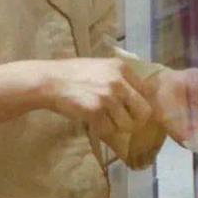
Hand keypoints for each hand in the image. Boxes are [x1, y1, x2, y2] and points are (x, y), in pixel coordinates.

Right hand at [39, 58, 153, 138]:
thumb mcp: (103, 67)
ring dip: (116, 127)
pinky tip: (94, 123)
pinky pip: (109, 130)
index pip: (147, 92)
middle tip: (124, 121)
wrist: (50, 81)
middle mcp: (119, 82)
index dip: (141, 103)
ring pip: (127, 124)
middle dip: (135, 120)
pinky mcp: (95, 111)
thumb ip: (122, 78)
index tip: (133, 109)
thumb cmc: (75, 74)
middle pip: (144, 111)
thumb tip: (140, 95)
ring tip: (104, 120)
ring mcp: (108, 97)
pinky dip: (102, 131)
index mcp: (123, 68)